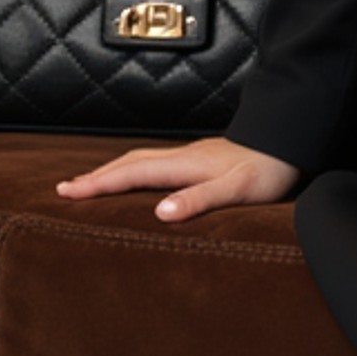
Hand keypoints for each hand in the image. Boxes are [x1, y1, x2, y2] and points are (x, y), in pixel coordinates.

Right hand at [53, 136, 300, 222]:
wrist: (292, 143)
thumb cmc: (271, 169)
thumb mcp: (239, 190)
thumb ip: (201, 200)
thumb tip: (160, 212)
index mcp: (186, 165)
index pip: (131, 174)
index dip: (98, 184)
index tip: (66, 193)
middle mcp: (184, 156)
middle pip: (129, 163)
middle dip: (96, 176)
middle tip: (64, 189)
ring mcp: (193, 156)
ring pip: (142, 160)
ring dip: (113, 170)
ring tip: (91, 182)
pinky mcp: (203, 159)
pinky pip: (157, 162)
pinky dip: (135, 170)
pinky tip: (140, 178)